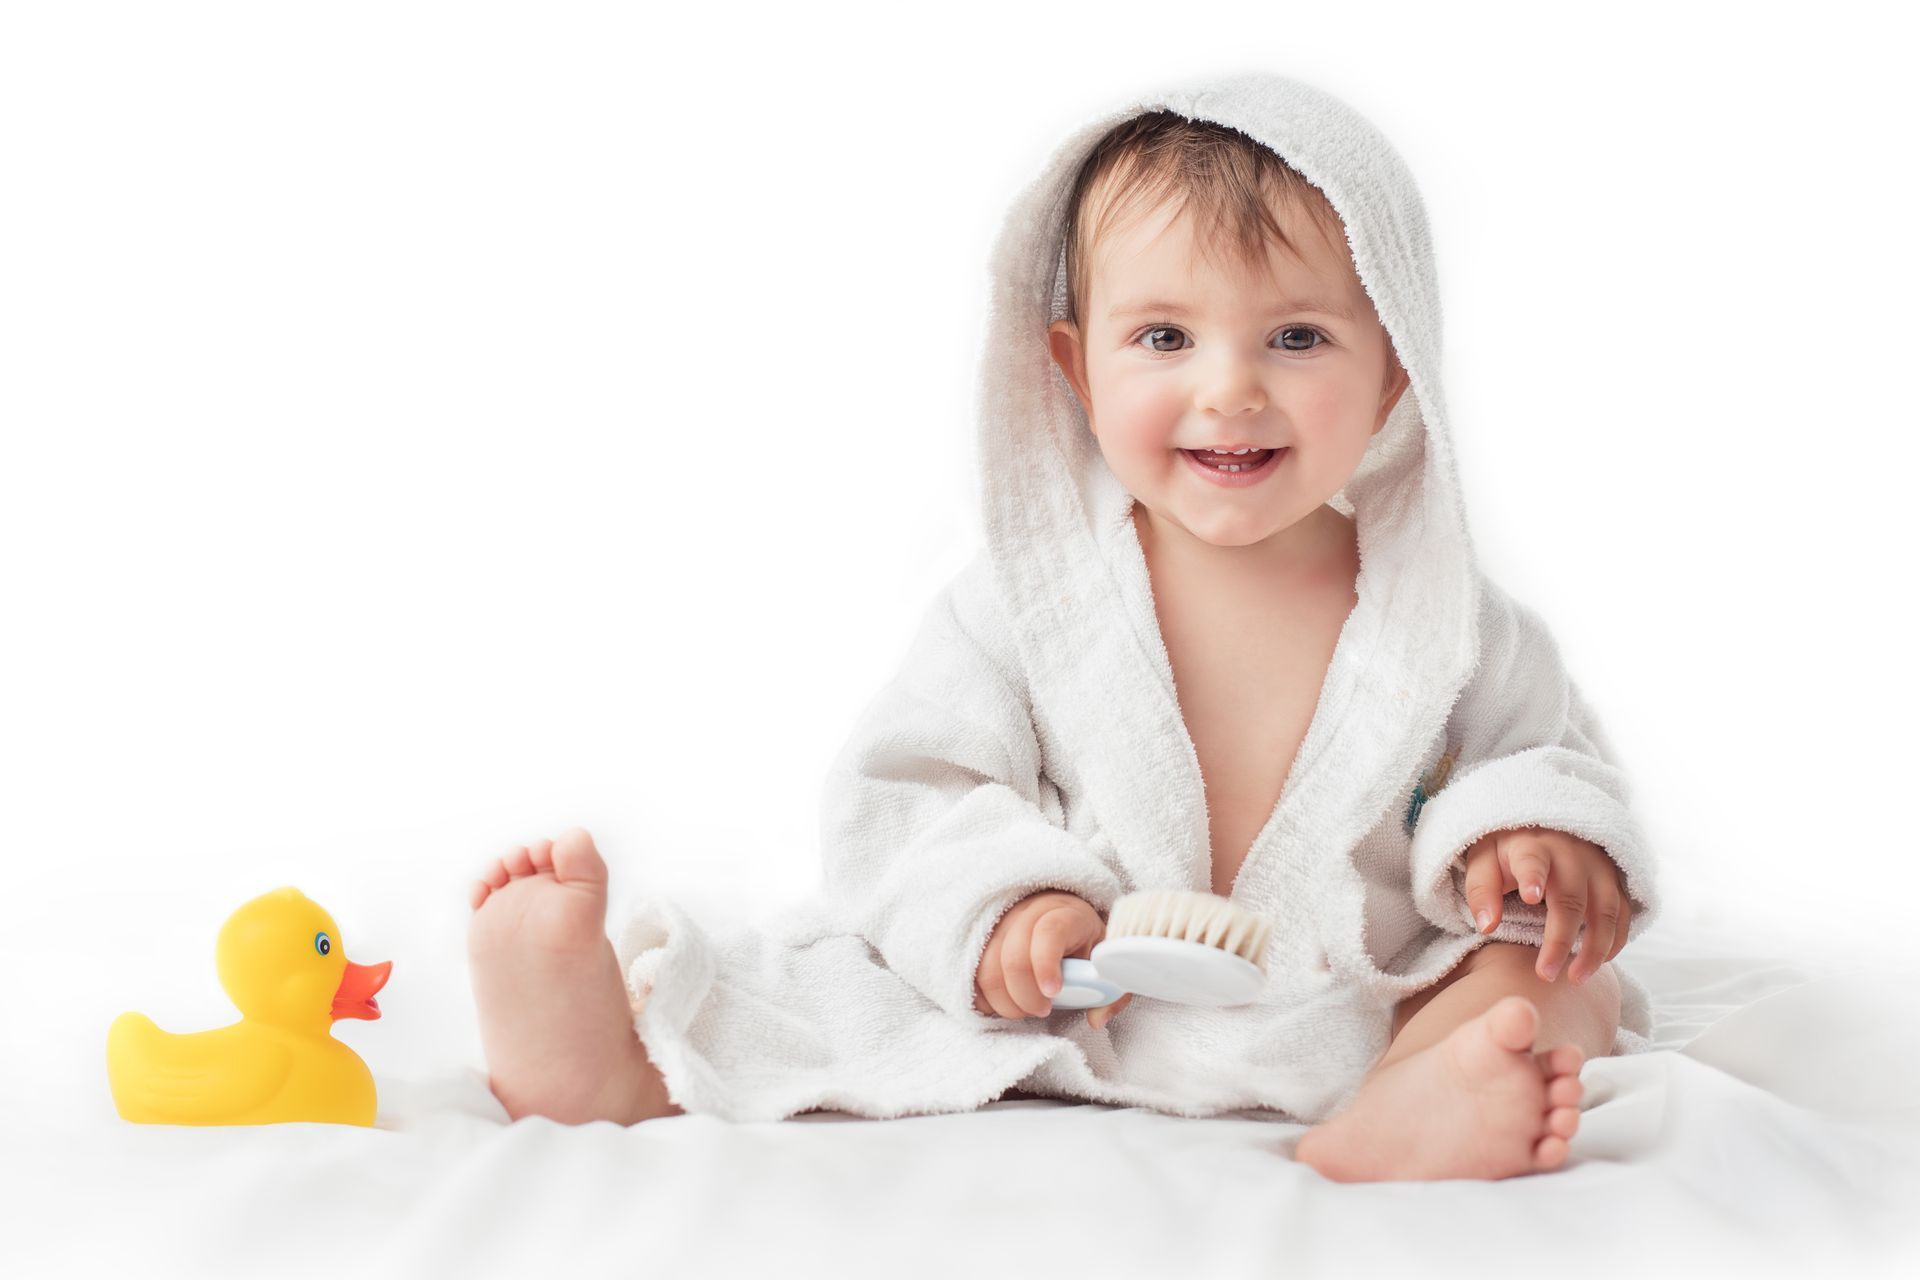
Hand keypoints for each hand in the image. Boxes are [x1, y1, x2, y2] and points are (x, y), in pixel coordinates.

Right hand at [972, 890, 1132, 1028]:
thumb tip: (1096, 1019)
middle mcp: (1027, 913)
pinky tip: (1006, 1003)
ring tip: (1025, 1009)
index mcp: (1066, 913)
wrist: (1060, 915)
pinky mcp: (980, 941)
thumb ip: (1112, 990)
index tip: (1053, 993)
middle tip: (1042, 1010)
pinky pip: (971, 976)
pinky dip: (985, 999)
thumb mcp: (1108, 960)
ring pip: (986, 969)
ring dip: (1005, 1002)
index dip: (1046, 965)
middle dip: (1026, 997)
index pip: (1049, 931)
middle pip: (1012, 957)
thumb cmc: (1086, 943)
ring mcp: (999, 925)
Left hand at [1461, 826, 1628, 984]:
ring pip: (1606, 910)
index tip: (1529, 897)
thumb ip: (1482, 890)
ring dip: (1595, 948)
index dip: (1532, 877)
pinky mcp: (1615, 880)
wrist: (1542, 827)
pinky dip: (1616, 940)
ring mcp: (1598, 867)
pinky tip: (1600, 963)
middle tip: (1546, 974)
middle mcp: (1571, 854)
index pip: (1532, 860)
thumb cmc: (1507, 852)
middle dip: (1560, 940)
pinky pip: (1623, 913)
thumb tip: (1487, 926)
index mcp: (1532, 846)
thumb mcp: (1483, 861)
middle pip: (1571, 899)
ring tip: (1576, 978)